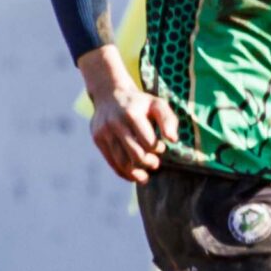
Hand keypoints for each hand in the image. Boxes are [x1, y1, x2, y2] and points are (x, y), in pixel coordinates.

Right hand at [78, 47, 178, 183]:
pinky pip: (111, 162)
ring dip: (136, 173)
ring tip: (145, 176)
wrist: (110, 94)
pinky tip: (133, 176)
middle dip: (148, 163)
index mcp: (132, 113)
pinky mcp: (98, 138)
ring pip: (122, 162)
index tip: (160, 147)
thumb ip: (168, 120)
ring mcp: (104, 131)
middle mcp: (116, 122)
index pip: (148, 142)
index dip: (157, 149)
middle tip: (155, 163)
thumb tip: (172, 140)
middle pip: (135, 155)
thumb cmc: (139, 103)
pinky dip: (124, 173)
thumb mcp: (157, 104)